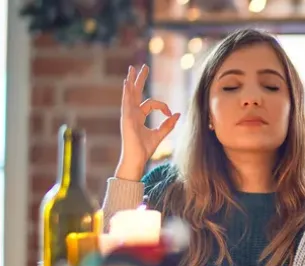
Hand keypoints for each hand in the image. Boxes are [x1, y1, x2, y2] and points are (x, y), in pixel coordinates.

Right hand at [117, 64, 180, 180]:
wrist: (136, 159)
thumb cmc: (145, 149)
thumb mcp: (160, 134)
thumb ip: (168, 124)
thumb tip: (177, 114)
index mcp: (138, 116)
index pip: (151, 103)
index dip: (163, 106)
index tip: (170, 113)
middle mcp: (132, 113)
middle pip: (135, 92)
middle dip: (139, 79)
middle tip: (143, 67)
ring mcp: (127, 115)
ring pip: (129, 94)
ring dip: (131, 81)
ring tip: (131, 69)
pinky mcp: (127, 119)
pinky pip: (126, 103)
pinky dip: (126, 92)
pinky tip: (126, 83)